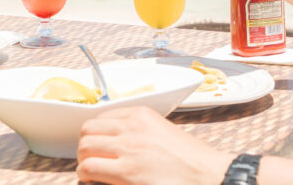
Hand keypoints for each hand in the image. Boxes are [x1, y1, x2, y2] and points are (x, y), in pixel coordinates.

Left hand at [77, 106, 231, 184]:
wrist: (208, 175)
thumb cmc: (189, 159)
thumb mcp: (162, 131)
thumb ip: (138, 130)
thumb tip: (115, 140)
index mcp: (141, 115)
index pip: (101, 117)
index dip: (97, 134)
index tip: (98, 144)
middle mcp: (131, 127)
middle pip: (88, 130)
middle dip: (86, 145)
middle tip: (91, 158)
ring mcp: (128, 149)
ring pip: (85, 147)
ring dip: (84, 159)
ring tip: (91, 170)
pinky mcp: (126, 172)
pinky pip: (89, 168)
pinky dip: (85, 174)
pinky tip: (92, 180)